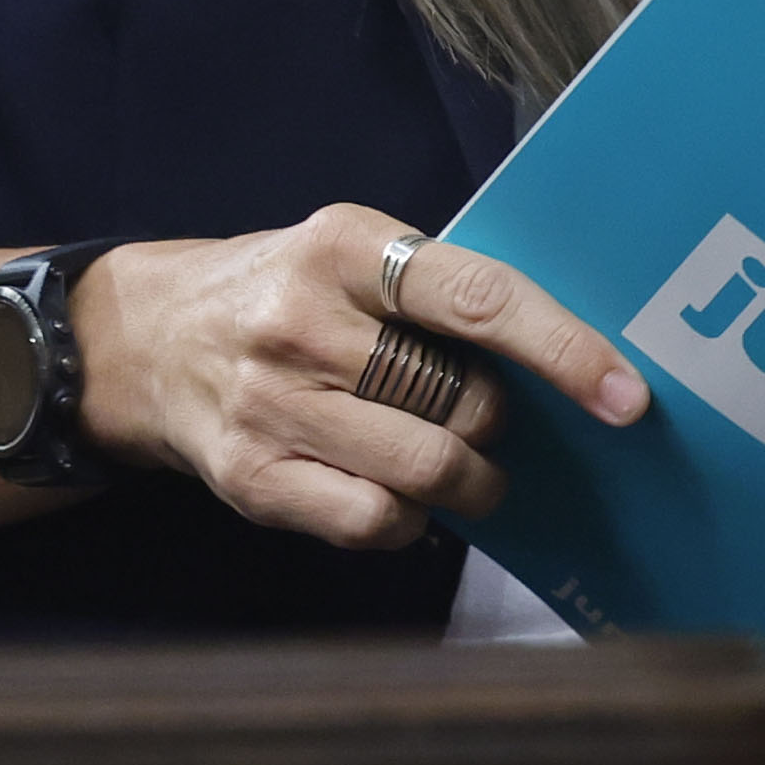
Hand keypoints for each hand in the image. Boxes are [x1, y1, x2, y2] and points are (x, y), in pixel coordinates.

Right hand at [74, 206, 649, 548]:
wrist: (140, 339)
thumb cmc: (280, 294)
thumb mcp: (346, 255)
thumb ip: (438, 293)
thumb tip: (569, 363)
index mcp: (340, 245)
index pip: (475, 298)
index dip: (563, 349)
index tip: (625, 395)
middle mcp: (299, 320)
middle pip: (461, 400)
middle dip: (496, 423)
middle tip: (482, 418)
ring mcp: (268, 402)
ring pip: (427, 469)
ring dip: (469, 481)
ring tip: (458, 468)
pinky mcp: (250, 475)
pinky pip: (375, 520)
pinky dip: (410, 520)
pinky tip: (397, 494)